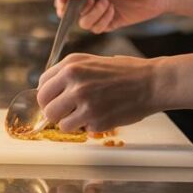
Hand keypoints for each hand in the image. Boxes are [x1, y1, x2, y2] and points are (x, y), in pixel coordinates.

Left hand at [35, 53, 157, 131]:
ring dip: (69, 122)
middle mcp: (74, 81)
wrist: (150, 83)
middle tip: (67, 112)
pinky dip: (87, 127)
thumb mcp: (91, 62)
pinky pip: (79, 130)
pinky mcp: (95, 119)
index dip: (48, 95)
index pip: (42, 85)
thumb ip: (68, 74)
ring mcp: (84, 101)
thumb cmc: (123, 72)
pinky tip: (100, 116)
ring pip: (58, 122)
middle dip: (54, 111)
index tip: (55, 100)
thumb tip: (48, 90)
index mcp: (71, 65)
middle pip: (45, 105)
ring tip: (83, 115)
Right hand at [54, 0, 171, 31]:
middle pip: (67, 1)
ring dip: (91, 14)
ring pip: (79, 18)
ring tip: (107, 5)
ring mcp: (97, 4)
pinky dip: (102, 22)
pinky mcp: (107, 19)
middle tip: (82, 5)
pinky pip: (94, 27)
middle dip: (71, 7)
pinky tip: (114, 12)